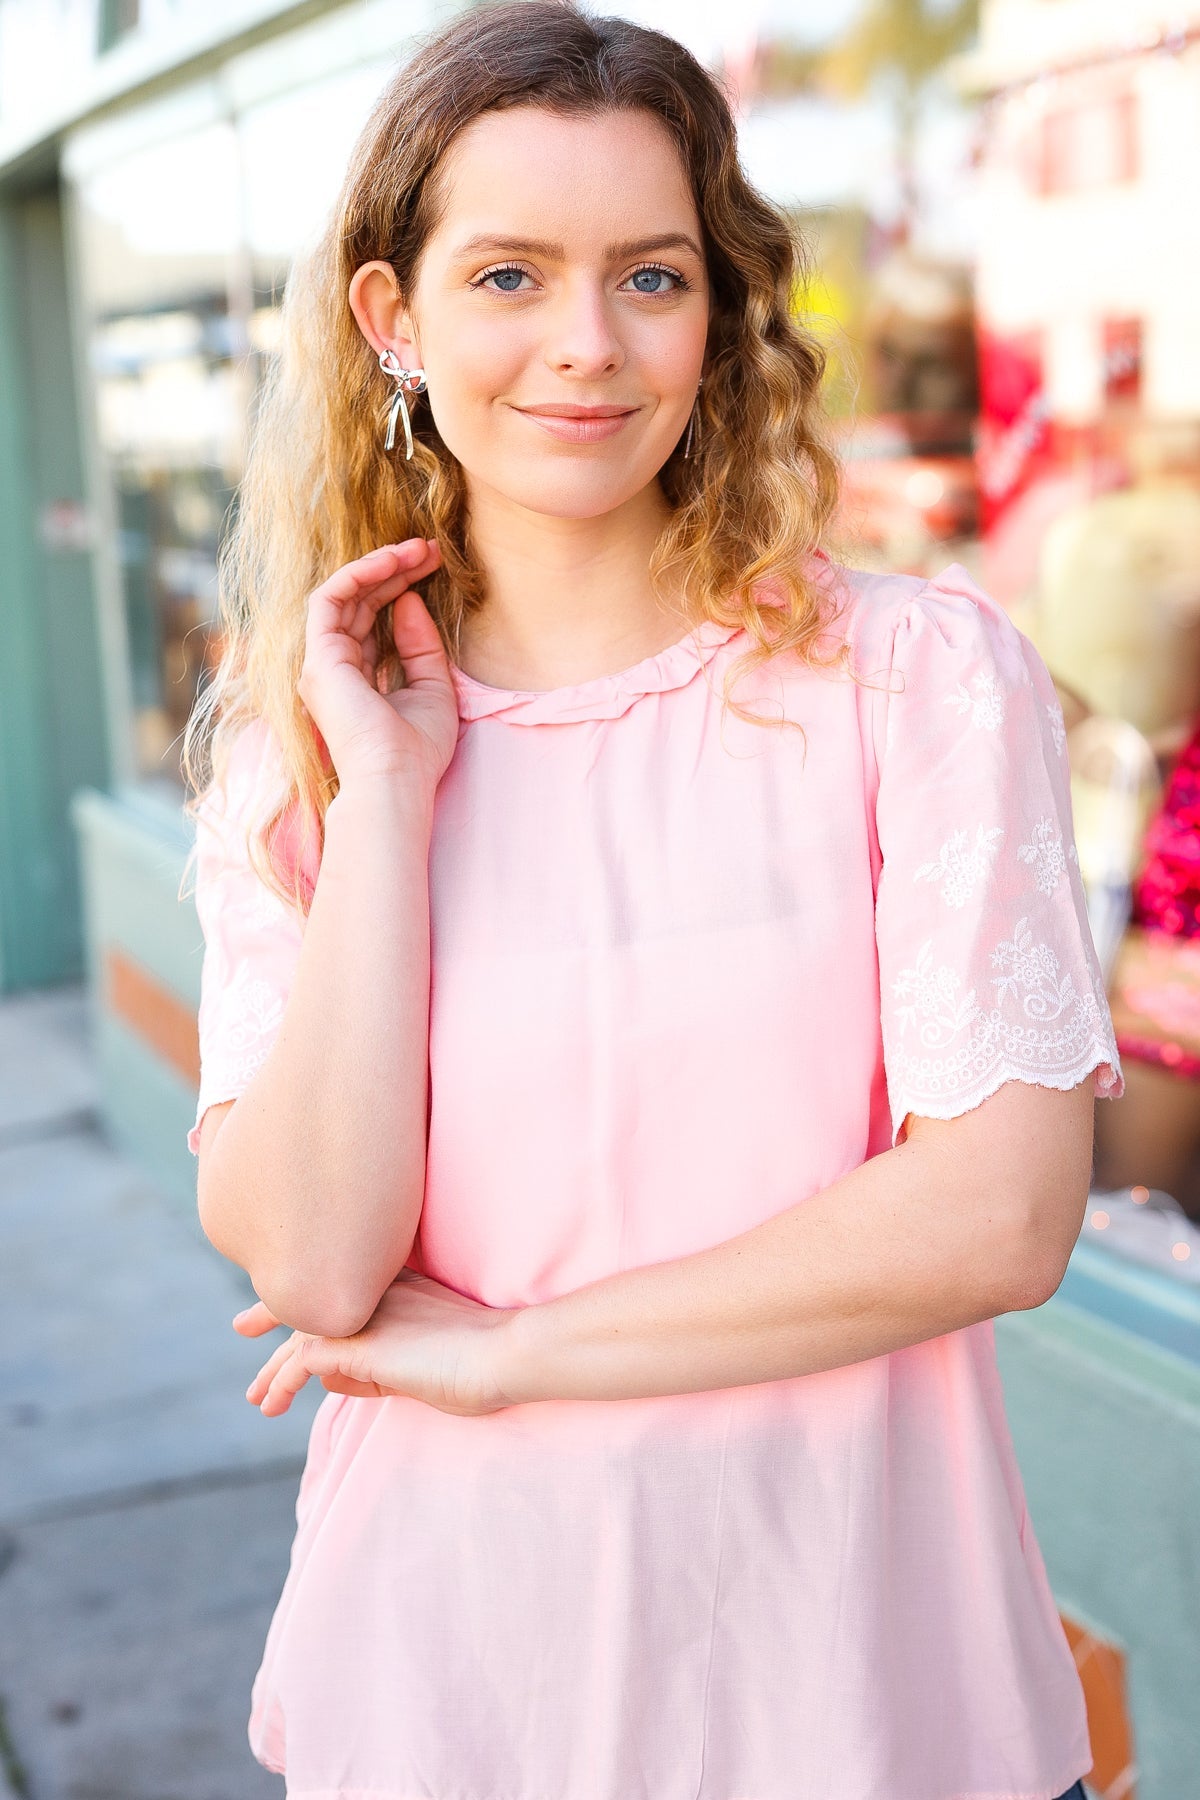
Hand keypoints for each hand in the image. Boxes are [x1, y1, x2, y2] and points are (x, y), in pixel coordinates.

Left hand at [234, 1270, 521, 1417]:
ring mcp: (367, 1315)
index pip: (342, 1291)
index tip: (286, 1313)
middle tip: (243, 1326)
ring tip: (259, 1398)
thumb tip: (328, 1379)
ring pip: (302, 1334)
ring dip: (275, 1368)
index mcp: (398, 1289)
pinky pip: (305, 1360)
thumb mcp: (420, 1366)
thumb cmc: (482, 1363)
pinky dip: (285, 1382)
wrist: (504, 1354)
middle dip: (273, 1314)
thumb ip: (376, 1369)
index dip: (311, 1301)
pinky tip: (275, 1403)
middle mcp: (376, 1294)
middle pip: (312, 1301)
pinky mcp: (360, 1342)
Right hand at [297, 539, 459, 789]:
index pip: (371, 619)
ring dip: (380, 565)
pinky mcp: (319, 658)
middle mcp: (331, 669)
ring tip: (419, 550)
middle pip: (358, 602)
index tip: (433, 566)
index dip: (400, 586)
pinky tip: (393, 562)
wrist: (397, 781)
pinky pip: (330, 599)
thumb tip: (410, 601)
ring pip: (343, 595)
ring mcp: (321, 664)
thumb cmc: (416, 751)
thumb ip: (421, 646)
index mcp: (355, 679)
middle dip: (394, 570)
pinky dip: (359, 574)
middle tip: (430, 549)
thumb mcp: (433, 688)